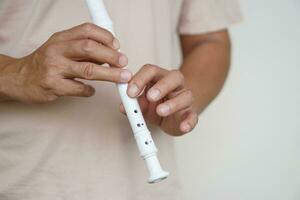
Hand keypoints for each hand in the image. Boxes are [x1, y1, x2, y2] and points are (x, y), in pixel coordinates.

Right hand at [0, 23, 131, 102]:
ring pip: (88, 70)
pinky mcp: (53, 86)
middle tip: (124, 62)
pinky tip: (92, 90)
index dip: (105, 37)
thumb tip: (110, 51)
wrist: (19, 78)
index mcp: (61, 38)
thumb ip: (82, 48)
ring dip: (109, 74)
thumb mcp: (60, 48)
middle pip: (90, 48)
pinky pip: (79, 89)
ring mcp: (54, 68)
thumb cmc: (44, 63)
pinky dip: (90, 90)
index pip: (87, 30)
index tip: (117, 45)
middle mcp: (57, 50)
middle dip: (111, 56)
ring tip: (121, 77)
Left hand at [119, 64, 197, 135]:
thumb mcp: (143, 104)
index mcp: (159, 78)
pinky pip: (193, 116)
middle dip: (161, 86)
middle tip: (150, 96)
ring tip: (160, 111)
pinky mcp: (191, 113)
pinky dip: (189, 122)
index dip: (140, 79)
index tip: (130, 92)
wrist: (173, 116)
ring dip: (173, 104)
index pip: (151, 70)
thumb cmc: (157, 105)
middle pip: (173, 77)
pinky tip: (183, 126)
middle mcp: (175, 85)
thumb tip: (123, 107)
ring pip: (185, 96)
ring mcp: (185, 98)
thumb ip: (134, 104)